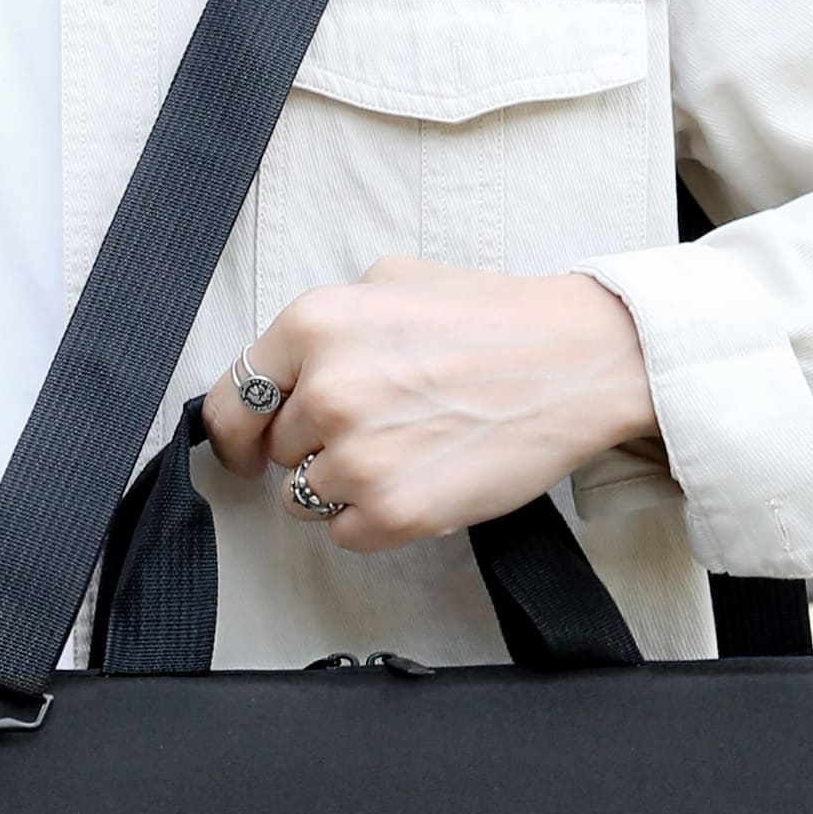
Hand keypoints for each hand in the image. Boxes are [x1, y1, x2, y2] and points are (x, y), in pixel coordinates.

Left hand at [200, 257, 658, 552]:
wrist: (579, 361)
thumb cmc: (497, 320)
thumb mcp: (392, 279)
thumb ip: (327, 323)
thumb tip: (286, 367)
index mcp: (315, 325)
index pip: (232, 402)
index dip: (239, 431)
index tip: (248, 447)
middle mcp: (327, 391)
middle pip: (279, 450)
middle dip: (316, 444)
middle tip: (381, 426)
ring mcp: (359, 457)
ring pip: (305, 497)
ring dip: (345, 485)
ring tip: (407, 451)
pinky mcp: (395, 512)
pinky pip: (345, 534)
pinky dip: (374, 520)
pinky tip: (420, 480)